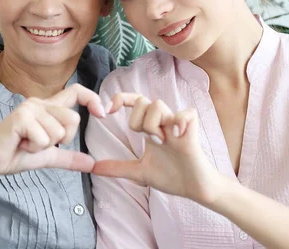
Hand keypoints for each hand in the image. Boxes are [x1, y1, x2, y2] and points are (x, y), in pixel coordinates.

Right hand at [0, 83, 106, 177]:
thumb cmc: (13, 154)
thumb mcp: (47, 156)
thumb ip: (69, 157)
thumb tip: (92, 163)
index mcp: (47, 107)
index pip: (76, 92)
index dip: (92, 99)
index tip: (103, 114)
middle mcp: (39, 102)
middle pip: (73, 119)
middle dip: (62, 140)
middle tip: (39, 143)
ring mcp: (29, 108)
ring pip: (59, 133)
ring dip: (43, 147)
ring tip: (25, 143)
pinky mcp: (21, 117)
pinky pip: (44, 139)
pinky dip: (34, 149)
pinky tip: (19, 144)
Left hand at [92, 93, 223, 204]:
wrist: (194, 189)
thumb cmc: (171, 176)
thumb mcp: (139, 172)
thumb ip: (117, 167)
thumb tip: (94, 168)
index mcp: (150, 127)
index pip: (135, 101)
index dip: (120, 99)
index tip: (107, 111)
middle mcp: (163, 122)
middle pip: (143, 101)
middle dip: (137, 120)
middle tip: (147, 140)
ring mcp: (177, 124)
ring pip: (158, 104)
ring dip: (153, 124)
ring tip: (161, 142)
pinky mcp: (192, 130)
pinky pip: (186, 113)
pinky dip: (179, 122)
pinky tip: (177, 137)